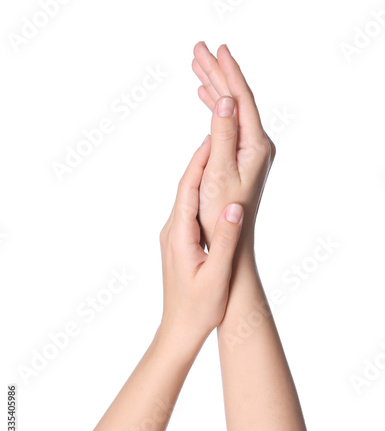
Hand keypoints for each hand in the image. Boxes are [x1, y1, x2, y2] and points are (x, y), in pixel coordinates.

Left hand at [157, 138, 243, 353]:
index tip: (212, 137)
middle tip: (216, 134)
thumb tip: (234, 206)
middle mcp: (172, 231)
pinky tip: (212, 190)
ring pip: (187, 198)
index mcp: (179, 235)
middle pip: (185, 188)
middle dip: (200, 161)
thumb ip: (225, 241)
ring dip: (200, 175)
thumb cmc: (199, 308)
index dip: (199, 162)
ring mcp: (174, 237)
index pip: (188, 189)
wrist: (179, 329)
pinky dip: (200, 194)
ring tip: (216, 152)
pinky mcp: (179, 243)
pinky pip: (188, 211)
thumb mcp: (216, 276)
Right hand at [192, 42, 275, 251]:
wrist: (232, 240)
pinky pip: (229, 124)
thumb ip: (224, 135)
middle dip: (218, 74)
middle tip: (198, 50)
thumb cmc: (223, 212)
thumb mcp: (220, 172)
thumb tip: (225, 100)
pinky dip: (216, 109)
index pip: (242, 99)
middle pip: (237, 100)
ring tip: (199, 68)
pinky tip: (207, 99)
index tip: (217, 49)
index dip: (229, 73)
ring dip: (215, 88)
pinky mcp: (242, 157)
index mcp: (256, 145)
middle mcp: (258, 144)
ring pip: (231, 110)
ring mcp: (251, 150)